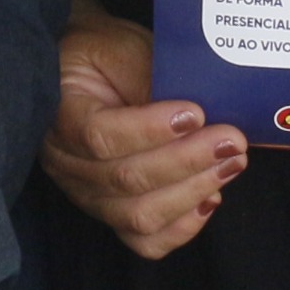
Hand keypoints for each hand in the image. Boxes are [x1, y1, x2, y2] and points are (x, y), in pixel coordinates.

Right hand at [39, 1, 239, 261]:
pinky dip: (182, 227)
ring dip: (192, 192)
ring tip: (231, 164)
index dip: (149, 130)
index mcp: (58, 113)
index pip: (99, 135)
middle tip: (231, 140)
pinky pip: (145, 241)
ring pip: (138, 215)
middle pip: (125, 180)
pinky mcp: (111, 213)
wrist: (83, 72)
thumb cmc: (102, 55)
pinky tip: (210, 199)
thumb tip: (189, 116)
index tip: (195, 113)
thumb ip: (144, 76)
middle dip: (187, 162)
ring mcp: (87, 195)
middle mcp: (65, 163)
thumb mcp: (119, 48)